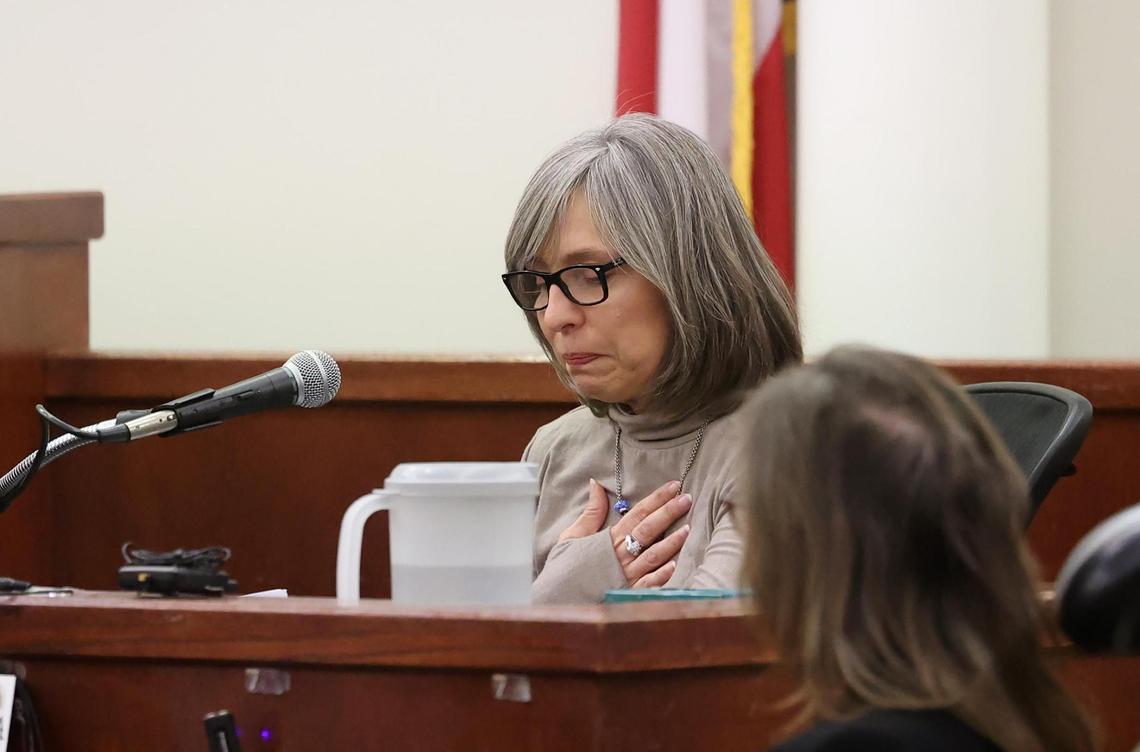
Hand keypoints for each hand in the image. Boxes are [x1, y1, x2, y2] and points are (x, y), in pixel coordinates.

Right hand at [557, 478, 691, 587]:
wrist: (555, 600)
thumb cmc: (564, 569)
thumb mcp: (573, 536)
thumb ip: (590, 512)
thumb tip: (596, 484)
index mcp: (608, 539)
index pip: (637, 513)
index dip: (656, 498)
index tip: (673, 486)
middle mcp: (620, 555)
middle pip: (648, 530)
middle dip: (669, 513)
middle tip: (687, 498)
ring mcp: (625, 576)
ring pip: (653, 556)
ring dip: (671, 542)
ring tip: (688, 529)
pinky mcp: (627, 595)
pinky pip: (647, 585)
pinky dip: (660, 576)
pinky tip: (674, 566)